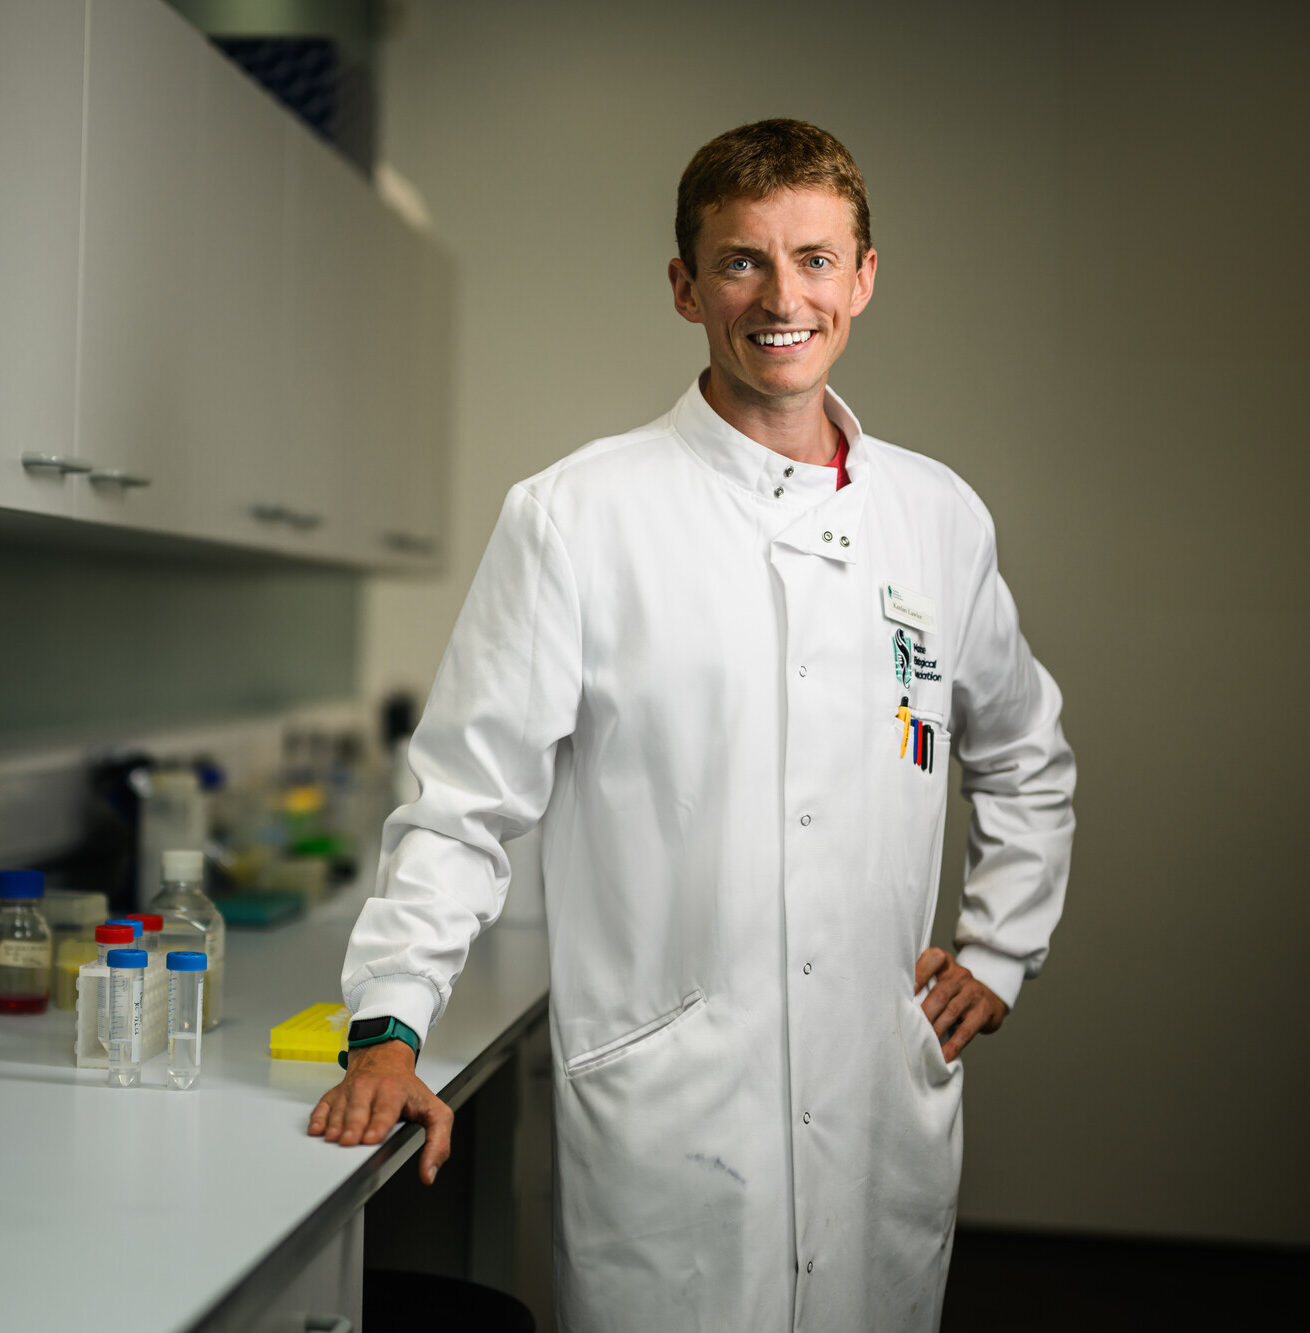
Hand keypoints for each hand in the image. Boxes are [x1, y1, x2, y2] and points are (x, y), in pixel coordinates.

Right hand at [307, 1041, 452, 1184]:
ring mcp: (350, 1090)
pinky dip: (318, 1118)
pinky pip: (323, 1105)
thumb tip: (428, 1174)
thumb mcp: (434, 1112)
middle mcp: (370, 1087)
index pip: (386, 1109)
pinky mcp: (335, 1094)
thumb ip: (438, 1143)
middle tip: (349, 1141)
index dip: (378, 1123)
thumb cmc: (408, 1091)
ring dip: (335, 1125)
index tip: (371, 1138)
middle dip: (353, 1125)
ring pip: (340, 1108)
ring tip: (333, 1139)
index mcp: (395, 1091)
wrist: (385, 1059)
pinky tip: (317, 1130)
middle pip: (359, 1108)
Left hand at [914, 947, 1008, 1061]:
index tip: (907, 991)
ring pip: (951, 1012)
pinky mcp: (984, 1011)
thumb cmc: (953, 991)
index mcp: (945, 964)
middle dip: (924, 1013)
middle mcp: (960, 975)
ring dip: (935, 1030)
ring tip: (923, 1044)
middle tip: (909, 1028)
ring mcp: (974, 992)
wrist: (989, 998)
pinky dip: (953, 1045)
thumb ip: (922, 985)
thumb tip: (896, 1005)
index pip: (933, 959)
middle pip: (940, 994)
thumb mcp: (940, 980)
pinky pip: (966, 1030)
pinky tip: (944, 1055)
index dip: (920, 973)